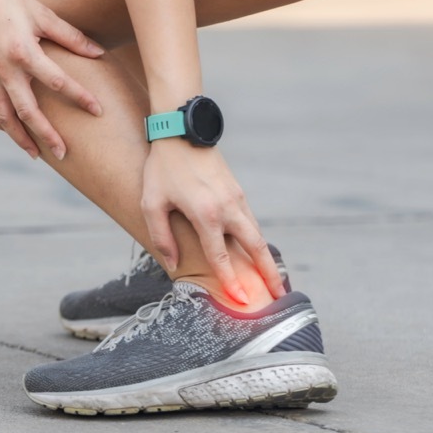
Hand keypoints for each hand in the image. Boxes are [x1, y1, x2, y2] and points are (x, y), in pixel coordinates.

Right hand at [0, 0, 104, 158]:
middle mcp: (4, 69)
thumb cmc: (12, 0)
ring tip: (36, 154)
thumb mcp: (43, 14)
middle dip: (46, 134)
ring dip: (19, 137)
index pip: (57, 81)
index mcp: (23, 51)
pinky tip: (9, 131)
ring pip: (3, 116)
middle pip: (28, 111)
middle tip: (64, 153)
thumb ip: (71, 37)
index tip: (98, 110)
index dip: (80, 97)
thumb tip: (99, 53)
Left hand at [140, 139, 284, 303]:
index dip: (231, 281)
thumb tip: (173, 265)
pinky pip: (251, 221)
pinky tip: (257, 252)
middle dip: (269, 274)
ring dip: (266, 257)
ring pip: (257, 234)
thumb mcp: (152, 203)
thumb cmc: (162, 168)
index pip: (221, 256)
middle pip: (255, 247)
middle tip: (281, 296)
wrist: (181, 131)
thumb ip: (161, 237)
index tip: (241, 301)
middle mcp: (228, 208)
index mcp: (206, 214)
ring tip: (274, 279)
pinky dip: (258, 240)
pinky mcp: (237, 191)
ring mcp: (236, 198)